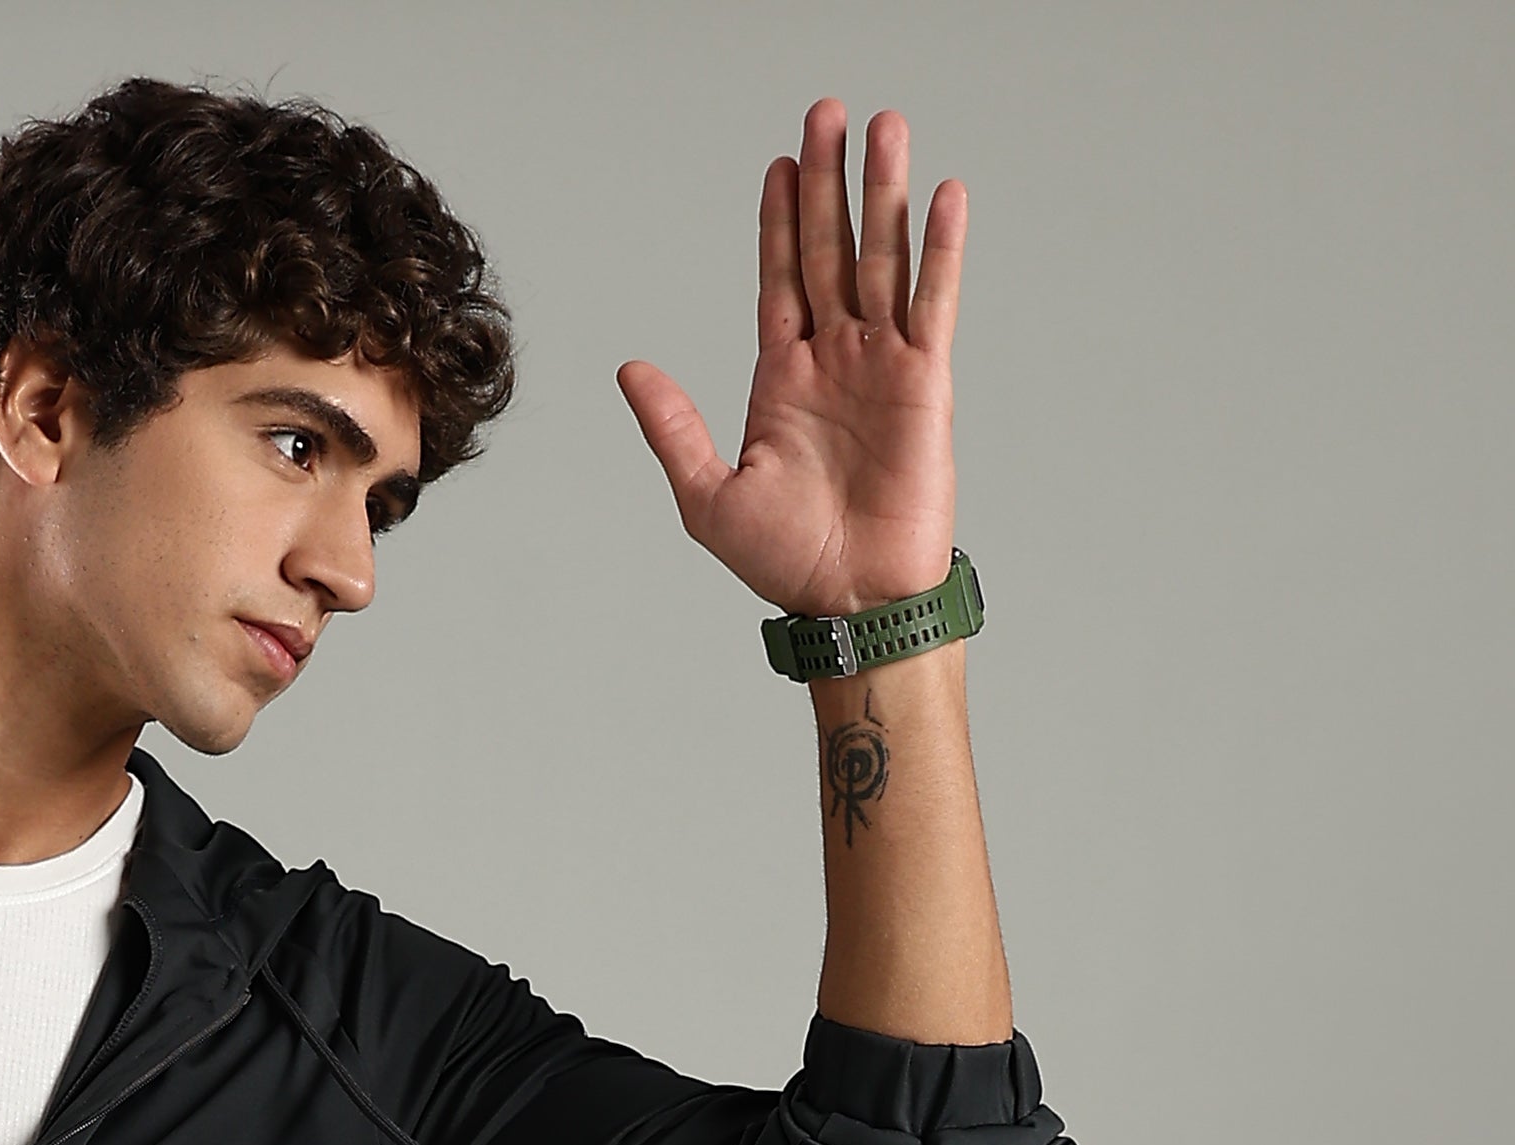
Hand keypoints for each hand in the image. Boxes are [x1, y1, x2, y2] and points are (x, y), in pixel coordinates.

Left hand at [617, 99, 962, 615]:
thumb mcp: (708, 495)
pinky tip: (943, 195)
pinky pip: (933, 302)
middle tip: (829, 111)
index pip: (779, 277)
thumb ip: (673, 428)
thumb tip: (631, 369)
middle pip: (828, 248)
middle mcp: (834, 358)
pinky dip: (940, 249)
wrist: (848, 603)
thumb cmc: (784, 562)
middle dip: (828, 181)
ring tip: (885, 126)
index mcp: (782, 377)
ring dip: (883, 192)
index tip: (781, 161)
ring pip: (881, 258)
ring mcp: (881, 364)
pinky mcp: (925, 381)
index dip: (778, 219)